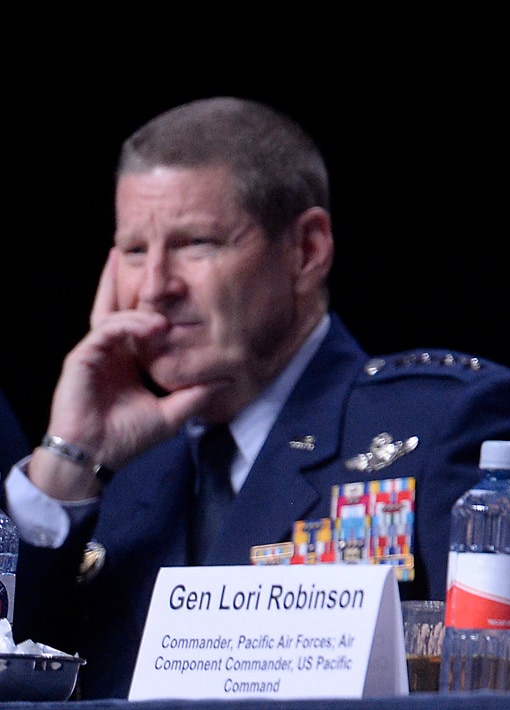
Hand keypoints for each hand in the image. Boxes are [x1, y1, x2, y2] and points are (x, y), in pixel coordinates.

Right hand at [27, 251, 215, 500]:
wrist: (95, 457)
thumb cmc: (127, 438)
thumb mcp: (171, 414)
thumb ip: (195, 395)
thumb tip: (227, 380)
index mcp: (129, 360)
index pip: (139, 322)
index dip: (154, 302)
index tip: (174, 281)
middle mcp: (111, 351)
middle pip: (119, 305)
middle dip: (132, 279)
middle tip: (151, 252)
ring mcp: (94, 352)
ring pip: (113, 313)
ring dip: (141, 304)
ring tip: (165, 299)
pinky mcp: (81, 357)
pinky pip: (106, 330)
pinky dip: (130, 325)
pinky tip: (154, 326)